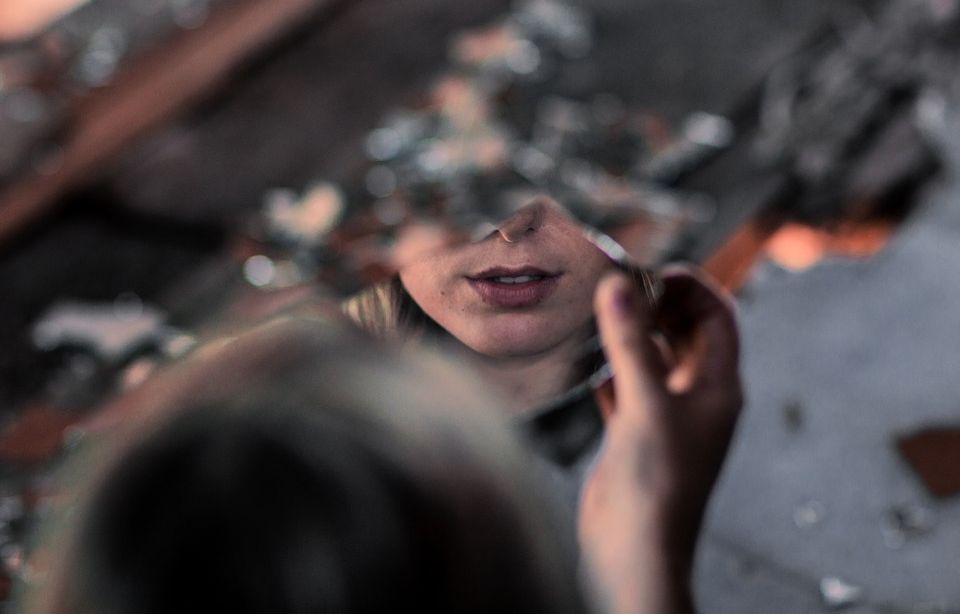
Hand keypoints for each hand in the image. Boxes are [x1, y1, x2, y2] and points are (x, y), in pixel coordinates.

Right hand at [578, 265, 741, 613]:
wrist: (635, 549)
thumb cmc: (657, 484)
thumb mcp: (646, 404)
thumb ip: (631, 343)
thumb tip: (619, 285)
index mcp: (719, 388)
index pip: (718, 318)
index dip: (693, 288)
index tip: (653, 273)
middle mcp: (697, 398)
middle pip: (686, 334)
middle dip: (658, 306)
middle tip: (620, 287)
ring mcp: (666, 417)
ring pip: (654, 359)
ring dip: (632, 335)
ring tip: (600, 314)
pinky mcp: (637, 434)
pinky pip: (627, 388)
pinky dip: (611, 370)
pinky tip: (588, 364)